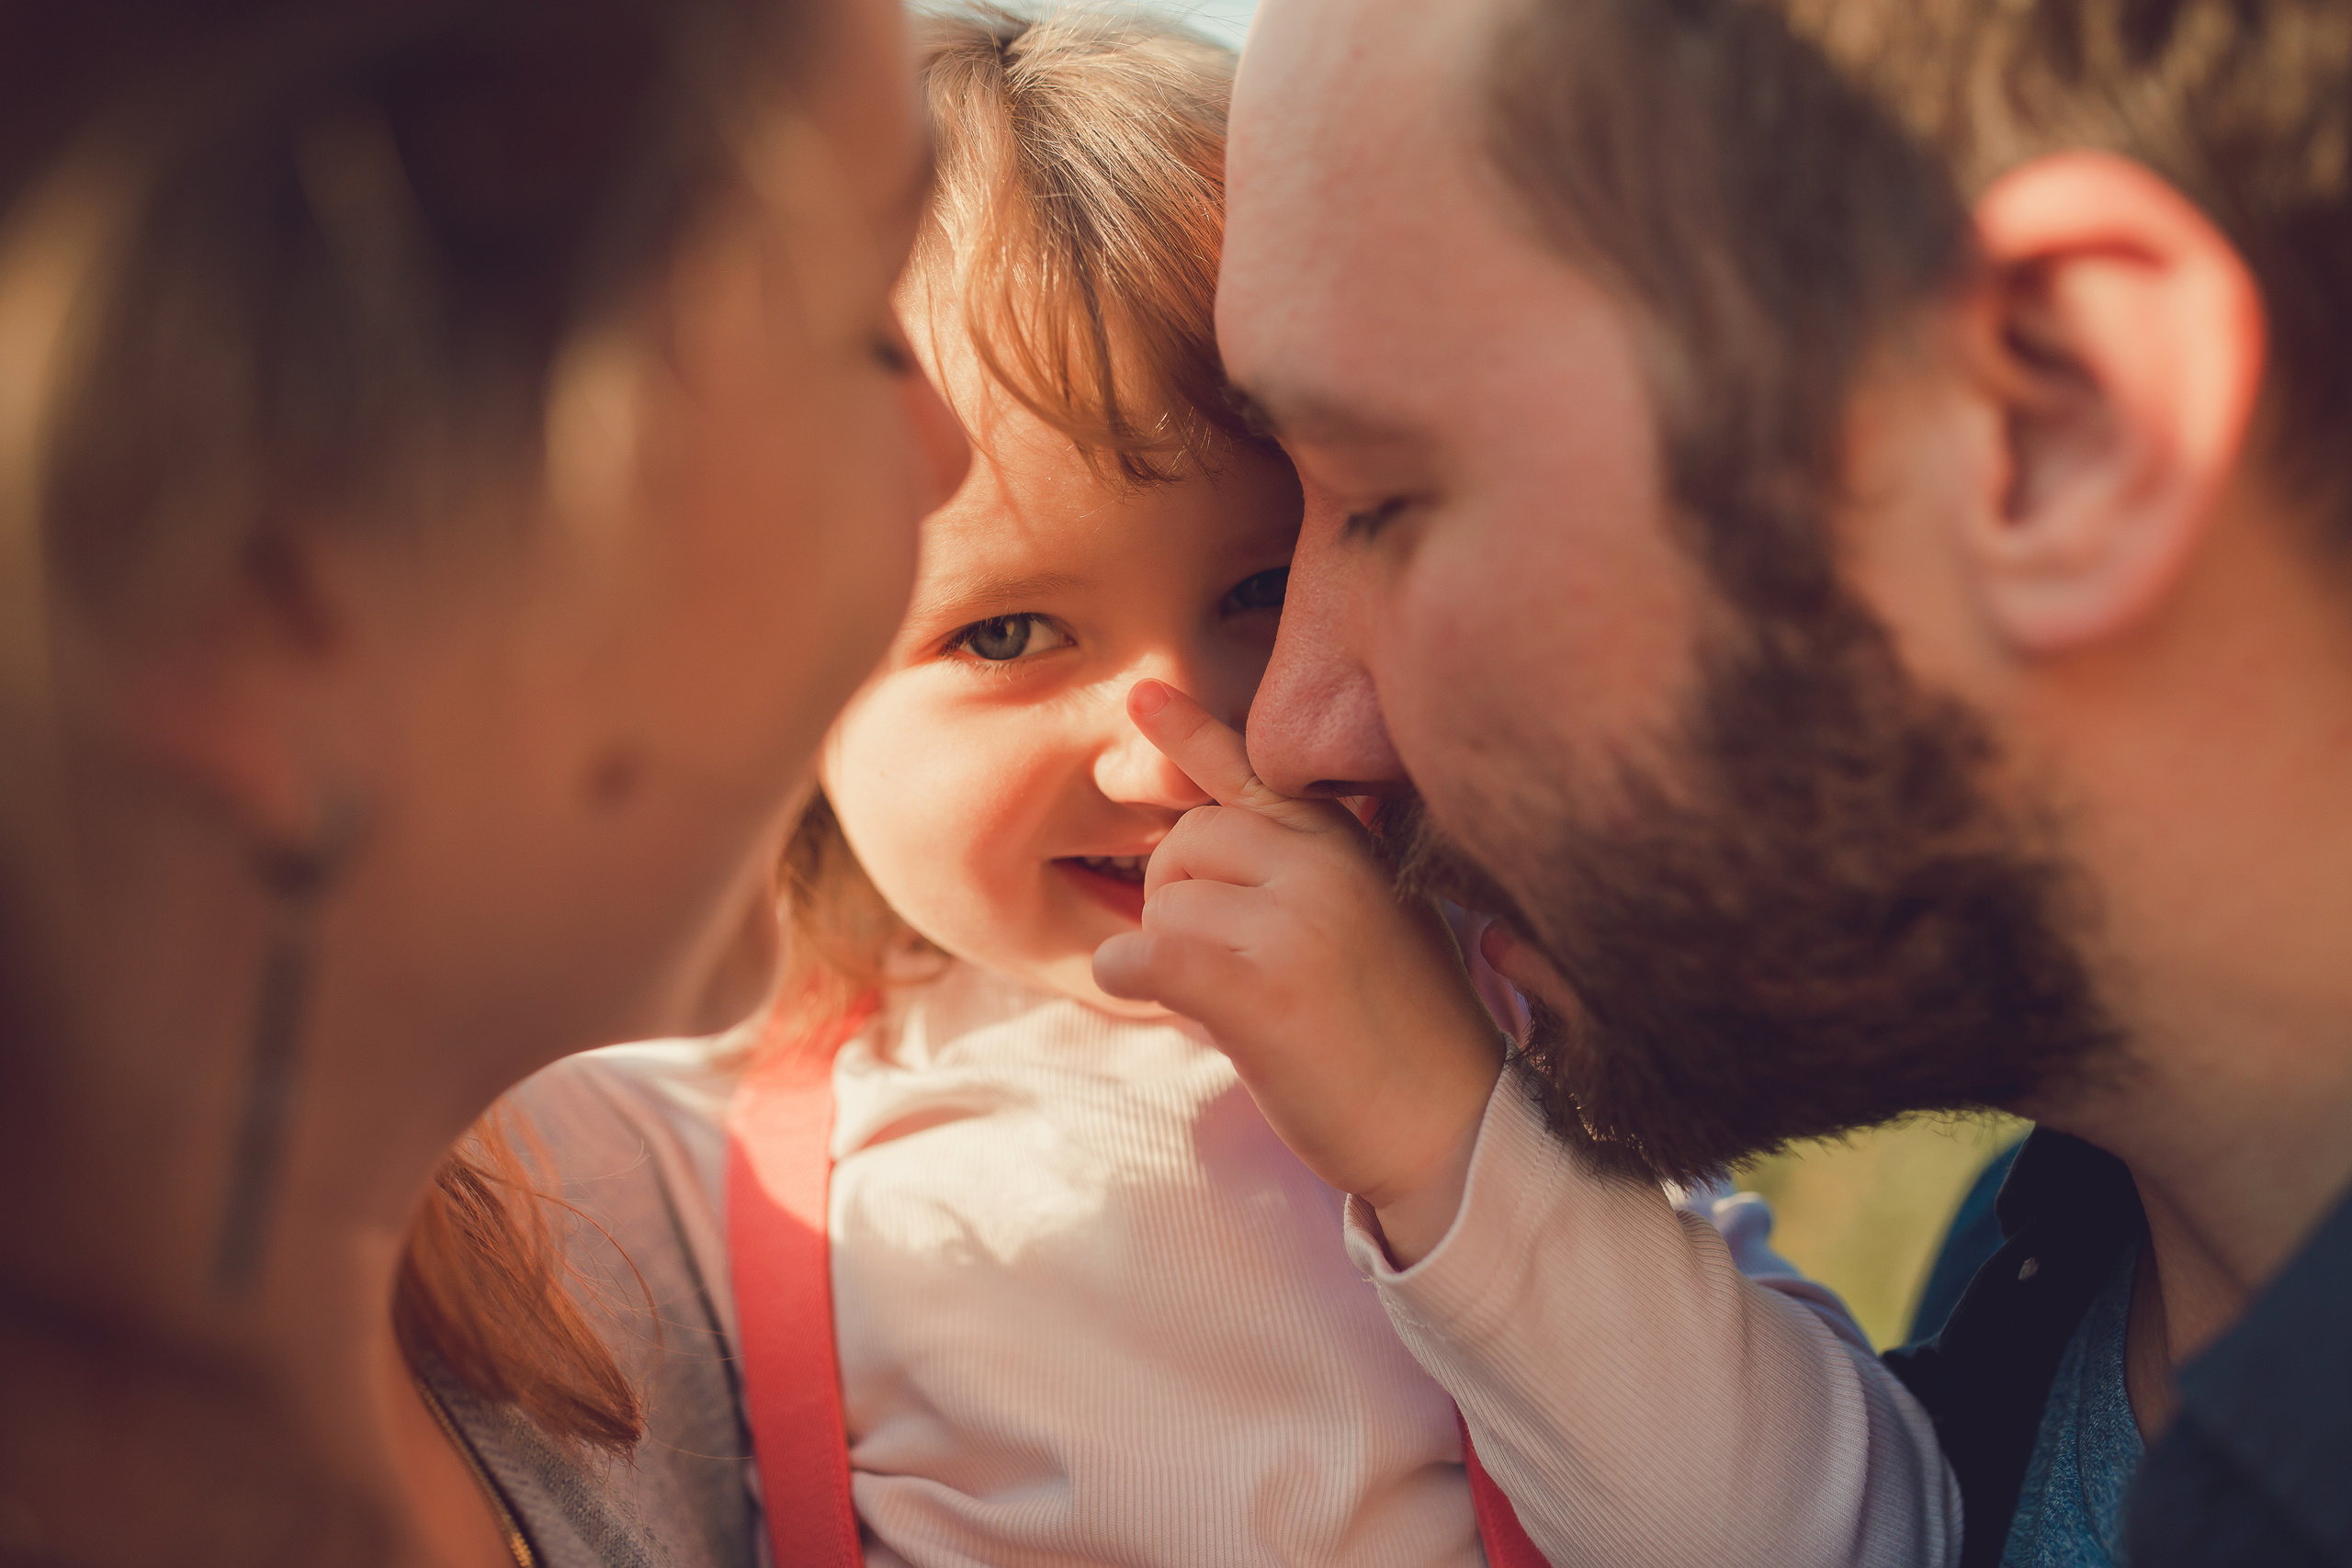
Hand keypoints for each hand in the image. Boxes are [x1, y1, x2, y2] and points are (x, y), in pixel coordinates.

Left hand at [1092, 681, 1505, 1264]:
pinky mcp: (1259, 985)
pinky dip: (1128, 978)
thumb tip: (1205, 843)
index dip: (1190, 735)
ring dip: (1169, 956)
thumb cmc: (1403, 1038)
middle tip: (1227, 968)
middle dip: (1180, 902)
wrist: (1451, 1131)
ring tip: (1237, 1005)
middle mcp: (1326, 864)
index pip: (1253, 773)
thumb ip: (1305, 872)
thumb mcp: (1372, 921)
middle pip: (1185, 841)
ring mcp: (1295, 920)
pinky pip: (1144, 955)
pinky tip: (1160, 1003)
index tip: (1144, 695)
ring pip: (1164, 903)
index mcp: (1350, 846)